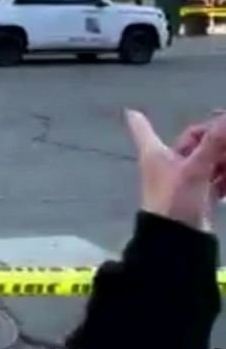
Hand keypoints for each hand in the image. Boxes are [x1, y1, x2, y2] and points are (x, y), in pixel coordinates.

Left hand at [125, 109, 225, 231]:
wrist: (177, 238)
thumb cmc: (175, 198)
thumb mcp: (194, 168)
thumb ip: (213, 142)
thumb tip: (225, 117)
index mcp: (156, 153)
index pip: (144, 130)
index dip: (139, 121)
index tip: (131, 110)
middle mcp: (168, 163)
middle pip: (196, 142)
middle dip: (217, 141)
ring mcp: (185, 180)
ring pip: (210, 160)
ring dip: (224, 159)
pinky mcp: (200, 196)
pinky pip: (217, 179)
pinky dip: (224, 177)